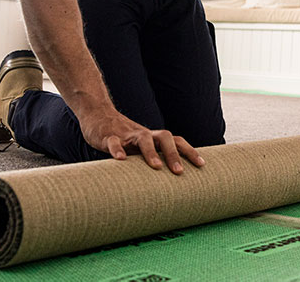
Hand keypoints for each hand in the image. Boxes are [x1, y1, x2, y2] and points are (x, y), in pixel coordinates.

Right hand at [79, 109, 204, 173]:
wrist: (97, 114)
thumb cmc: (123, 138)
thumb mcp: (139, 148)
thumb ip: (151, 160)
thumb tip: (165, 185)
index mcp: (154, 138)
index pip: (176, 142)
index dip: (189, 151)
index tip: (202, 165)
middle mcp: (144, 134)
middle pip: (165, 138)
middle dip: (174, 154)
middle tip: (180, 172)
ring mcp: (127, 134)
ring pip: (143, 139)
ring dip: (151, 152)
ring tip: (156, 167)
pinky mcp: (108, 136)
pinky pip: (114, 141)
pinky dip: (117, 149)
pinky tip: (120, 159)